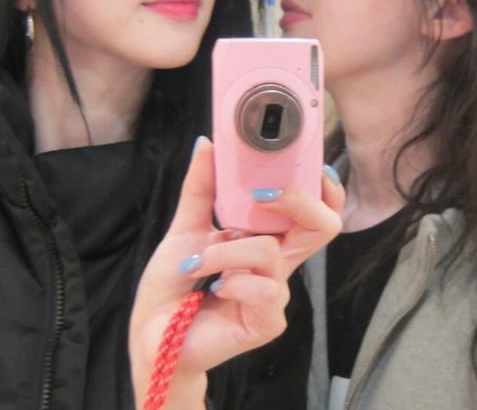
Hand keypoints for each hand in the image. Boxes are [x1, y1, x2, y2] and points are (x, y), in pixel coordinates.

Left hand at [129, 137, 343, 408]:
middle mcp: (277, 262)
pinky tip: (213, 286)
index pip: (314, 210)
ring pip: (272, 251)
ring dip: (227, 250)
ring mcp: (274, 294)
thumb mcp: (185, 226)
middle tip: (261, 194)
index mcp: (267, 236)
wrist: (152, 333)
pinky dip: (233, 279)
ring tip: (196, 261)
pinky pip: (263, 289)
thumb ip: (200, 187)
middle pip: (324, 226)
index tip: (306, 163)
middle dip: (299, 200)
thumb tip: (206, 143)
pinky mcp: (267, 321)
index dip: (324, 188)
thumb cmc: (174, 283)